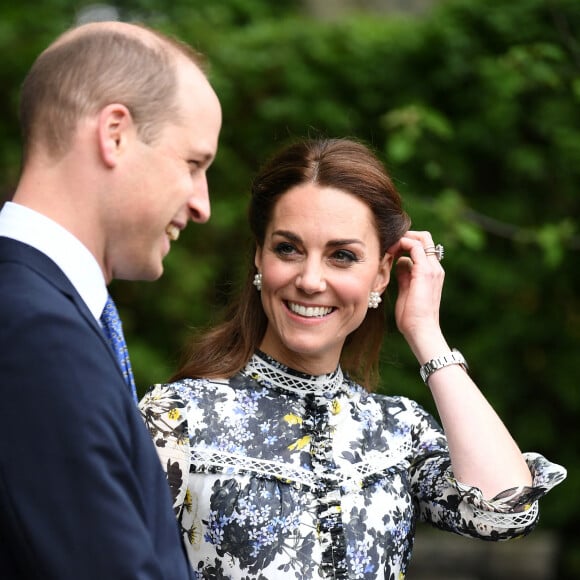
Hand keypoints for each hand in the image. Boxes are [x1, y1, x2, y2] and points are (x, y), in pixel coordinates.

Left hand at [387, 231, 444, 348]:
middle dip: (405, 236)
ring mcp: (432, 269)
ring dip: (402, 239)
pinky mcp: (424, 272)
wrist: (421, 330)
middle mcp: (435, 268)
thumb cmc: (412, 316)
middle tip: (390, 244)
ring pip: (421, 238)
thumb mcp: (406, 290)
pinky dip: (402, 244)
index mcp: (432, 272)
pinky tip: (389, 252)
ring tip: (388, 247)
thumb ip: (405, 275)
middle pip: (425, 238)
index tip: (390, 248)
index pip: (423, 246)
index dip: (406, 242)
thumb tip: (399, 262)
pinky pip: (415, 247)